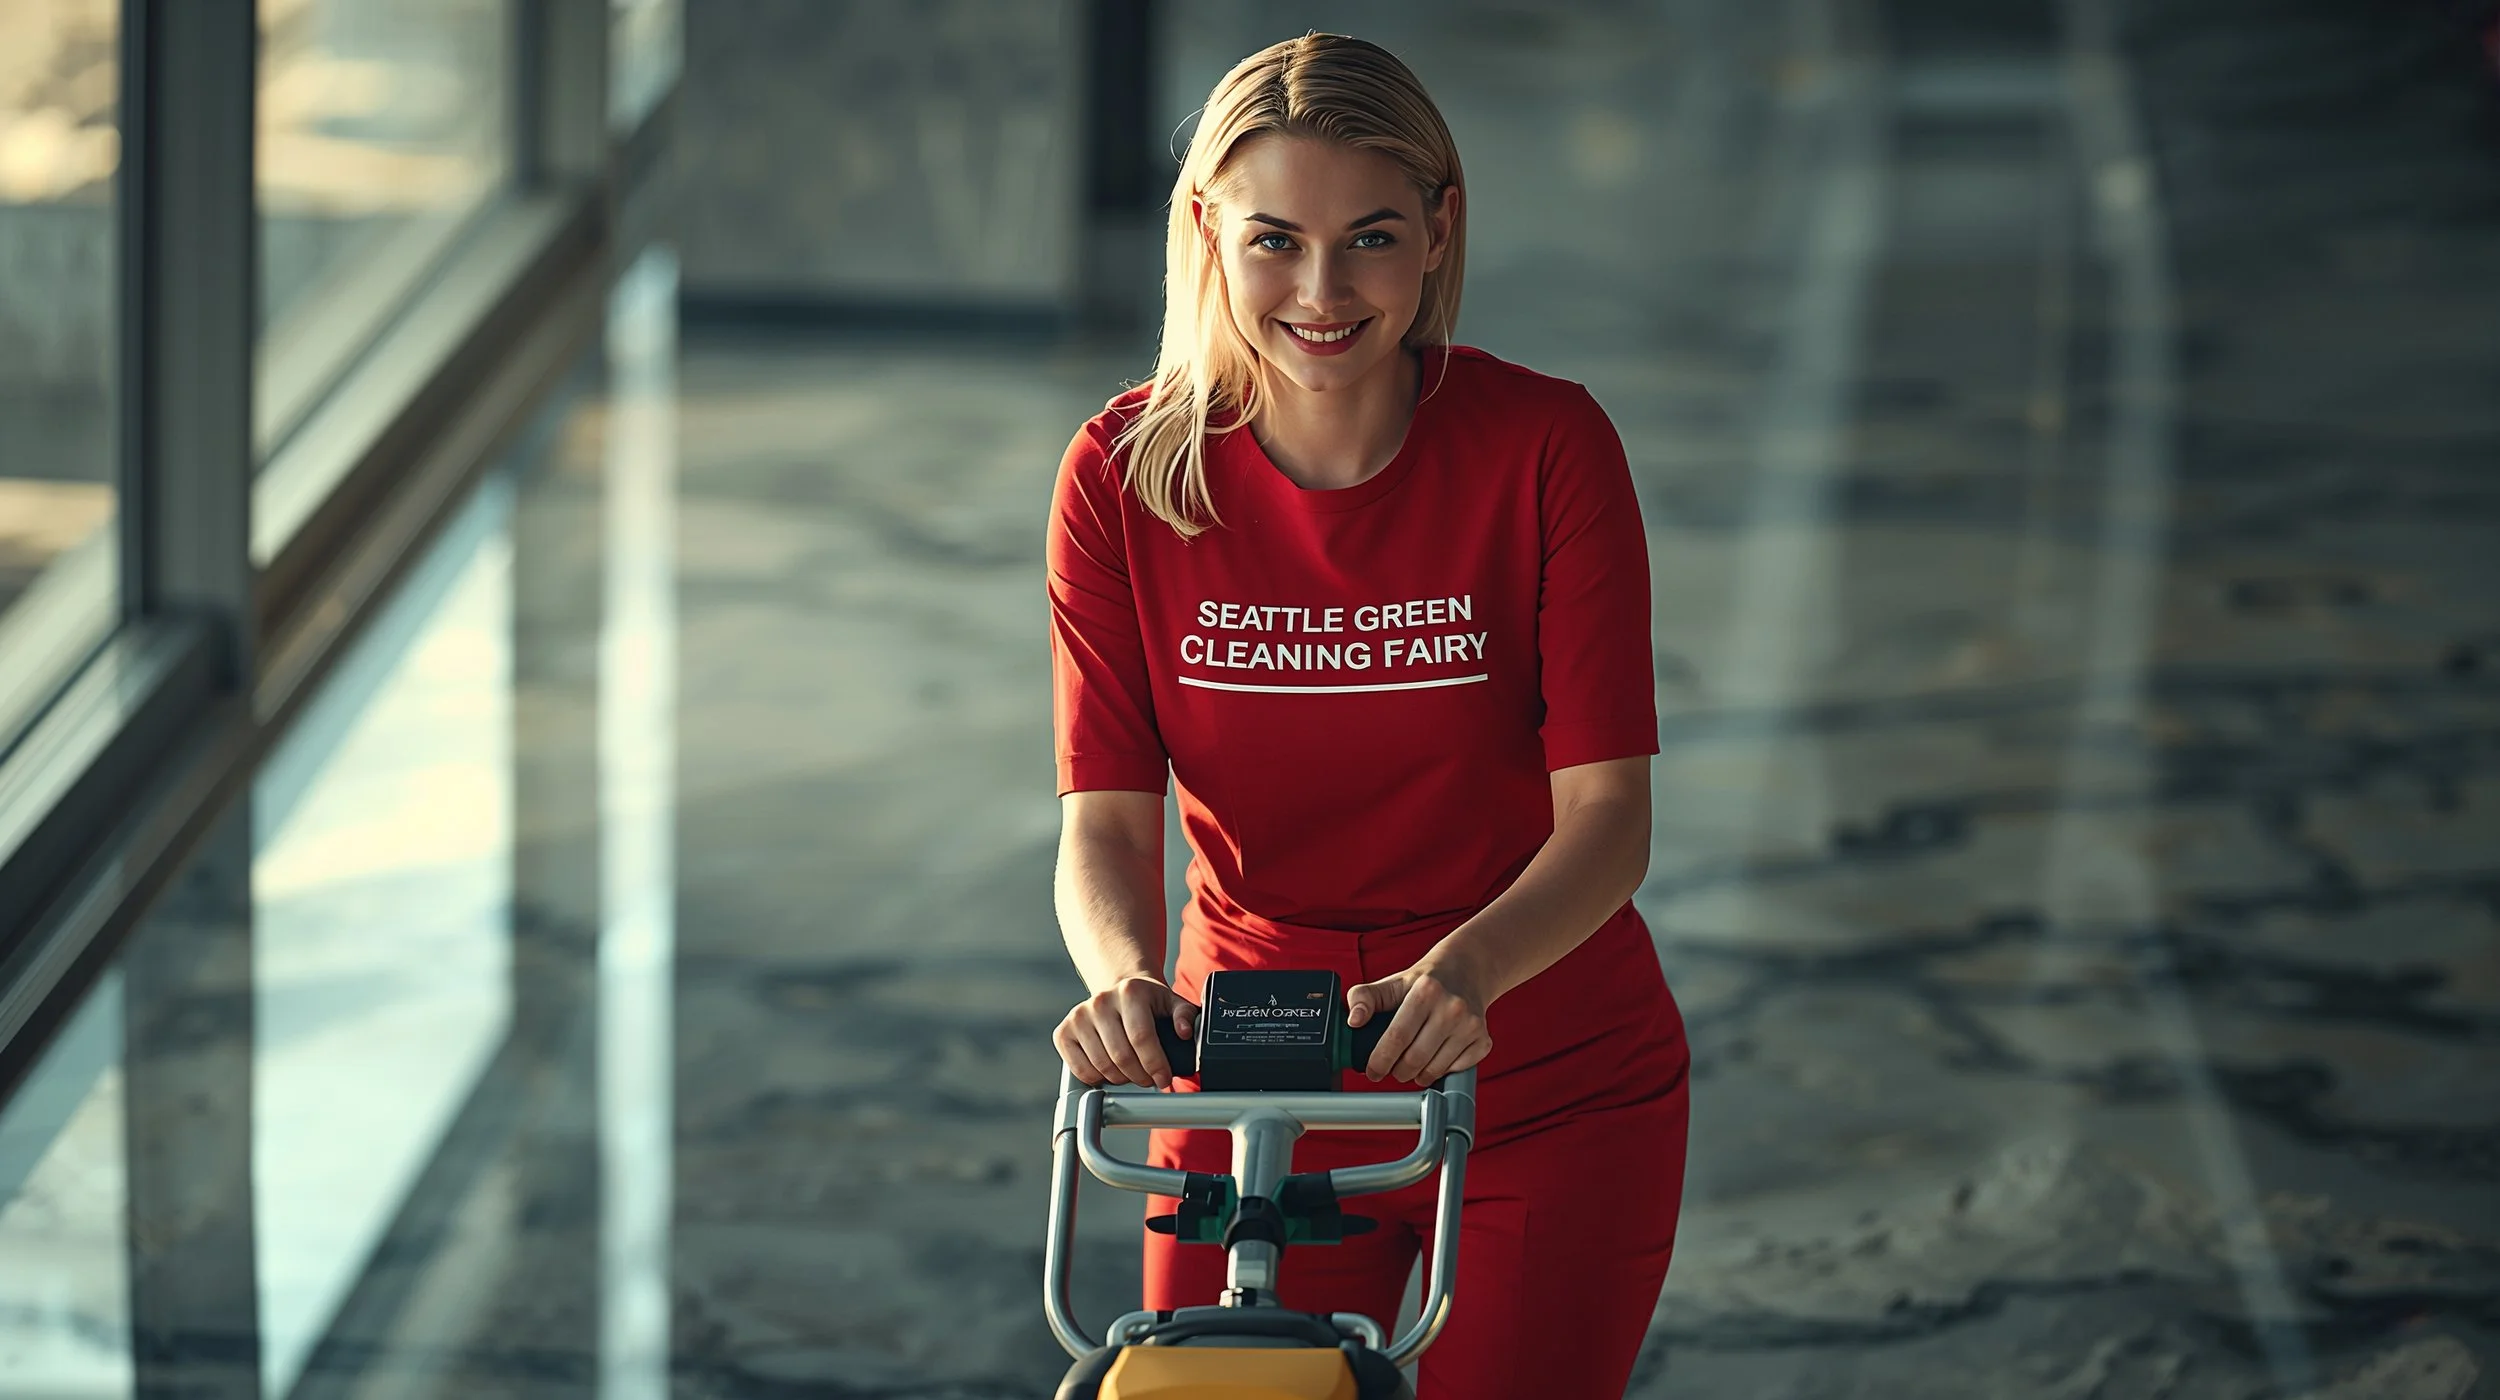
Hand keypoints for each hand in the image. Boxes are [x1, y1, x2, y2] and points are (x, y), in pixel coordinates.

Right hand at [1054, 975, 1195, 1087]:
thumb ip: (1185, 1015)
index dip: (1155, 1065)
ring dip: (1121, 1079)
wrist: (1118, 992)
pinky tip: (1110, 1071)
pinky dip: (1097, 1079)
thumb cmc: (1147, 1002)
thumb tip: (1185, 1032)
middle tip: (1149, 1079)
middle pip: (1121, 1056)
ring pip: (1102, 1066)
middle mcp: (1101, 1001)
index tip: (1163, 1078)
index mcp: (1130, 991)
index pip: (1142, 1037)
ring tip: (1131, 1073)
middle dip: (1140, 1076)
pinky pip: (1080, 1070)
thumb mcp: (1171, 1002)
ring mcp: (1079, 1016)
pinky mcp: (1063, 1032)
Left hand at [1345, 958, 1491, 1083]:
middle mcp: (1452, 1007)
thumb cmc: (1425, 981)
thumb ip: (1364, 997)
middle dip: (1397, 1071)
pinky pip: (1457, 1070)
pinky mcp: (1483, 1039)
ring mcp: (1471, 1025)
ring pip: (1435, 1069)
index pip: (1397, 1036)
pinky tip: (1435, 1058)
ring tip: (1411, 1065)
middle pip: (1415, 1059)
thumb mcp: (1392, 982)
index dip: (1380, 1060)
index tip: (1372, 1071)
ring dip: (1417, 1075)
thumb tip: (1354, 1021)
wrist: (1467, 971)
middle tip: (1392, 1068)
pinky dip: (1442, 1072)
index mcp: (1426, 991)